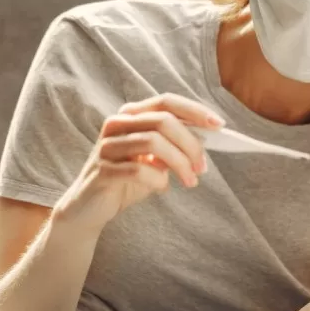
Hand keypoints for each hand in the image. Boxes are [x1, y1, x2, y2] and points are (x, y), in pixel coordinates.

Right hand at [52, 94, 222, 234]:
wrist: (89, 208)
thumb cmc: (126, 181)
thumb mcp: (154, 160)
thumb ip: (173, 146)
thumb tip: (207, 137)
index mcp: (130, 115)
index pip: (166, 101)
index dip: (194, 110)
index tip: (219, 125)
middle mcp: (116, 124)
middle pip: (163, 121)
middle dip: (191, 144)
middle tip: (203, 168)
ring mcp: (107, 146)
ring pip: (153, 142)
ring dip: (179, 163)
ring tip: (190, 181)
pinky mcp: (102, 170)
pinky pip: (138, 170)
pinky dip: (157, 180)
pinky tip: (162, 188)